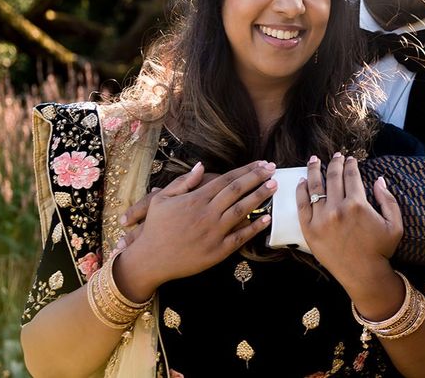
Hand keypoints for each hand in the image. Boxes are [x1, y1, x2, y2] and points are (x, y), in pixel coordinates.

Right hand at [115, 160, 276, 299]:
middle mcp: (207, 214)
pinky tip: (267, 218)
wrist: (150, 260)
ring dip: (260, 197)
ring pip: (242, 211)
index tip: (261, 163)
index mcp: (196, 199)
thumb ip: (184, 182)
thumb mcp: (162, 199)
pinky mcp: (217, 251)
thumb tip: (201, 166)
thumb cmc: (155, 227)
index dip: (246, 170)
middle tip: (273, 168)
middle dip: (257, 178)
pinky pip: (240, 238)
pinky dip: (254, 227)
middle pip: (238, 191)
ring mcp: (214, 233)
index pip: (227, 179)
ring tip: (274, 186)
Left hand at [296, 153, 402, 294]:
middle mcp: (337, 208)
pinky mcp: (309, 229)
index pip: (351, 175)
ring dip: (314, 169)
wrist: (363, 275)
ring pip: (315, 186)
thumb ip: (388, 199)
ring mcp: (321, 218)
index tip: (349, 159)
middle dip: (334, 162)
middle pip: (333, 176)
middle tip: (335, 155)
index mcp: (357, 204)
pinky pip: (302, 204)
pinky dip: (301, 190)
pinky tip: (302, 181)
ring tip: (314, 160)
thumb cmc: (381, 250)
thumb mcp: (394, 224)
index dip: (350, 164)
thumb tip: (379, 179)